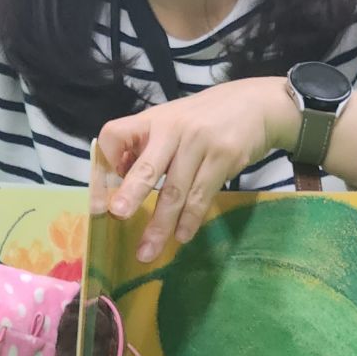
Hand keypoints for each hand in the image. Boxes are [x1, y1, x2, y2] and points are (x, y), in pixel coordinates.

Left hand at [98, 76, 298, 262]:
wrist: (255, 104)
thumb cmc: (203, 119)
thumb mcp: (170, 122)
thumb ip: (146, 147)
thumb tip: (118, 183)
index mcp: (152, 120)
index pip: (115, 135)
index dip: (105, 163)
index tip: (101, 191)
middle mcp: (173, 129)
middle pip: (147, 167)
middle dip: (132, 193)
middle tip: (118, 215)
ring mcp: (200, 143)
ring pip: (175, 191)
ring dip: (161, 226)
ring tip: (147, 251)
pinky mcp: (224, 157)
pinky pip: (201, 195)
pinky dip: (190, 220)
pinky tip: (182, 236)